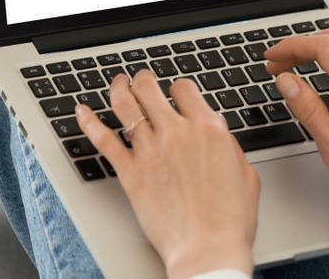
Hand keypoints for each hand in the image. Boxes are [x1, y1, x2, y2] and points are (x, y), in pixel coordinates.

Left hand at [78, 70, 259, 278]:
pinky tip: (82, 112)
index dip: (179, 88)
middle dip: (144, 80)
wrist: (208, 249)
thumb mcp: (246, 174)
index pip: (185, 89)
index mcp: (208, 129)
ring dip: (119, 88)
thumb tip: (219, 136)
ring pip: (125, 105)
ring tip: (117, 83)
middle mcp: (177, 132)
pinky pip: (104, 140)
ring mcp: (150, 150)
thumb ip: (230, 147)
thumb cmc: (230, 219)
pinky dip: (89, 122)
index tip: (176, 94)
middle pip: (151, 89)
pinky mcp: (130, 173)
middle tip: (142, 79)